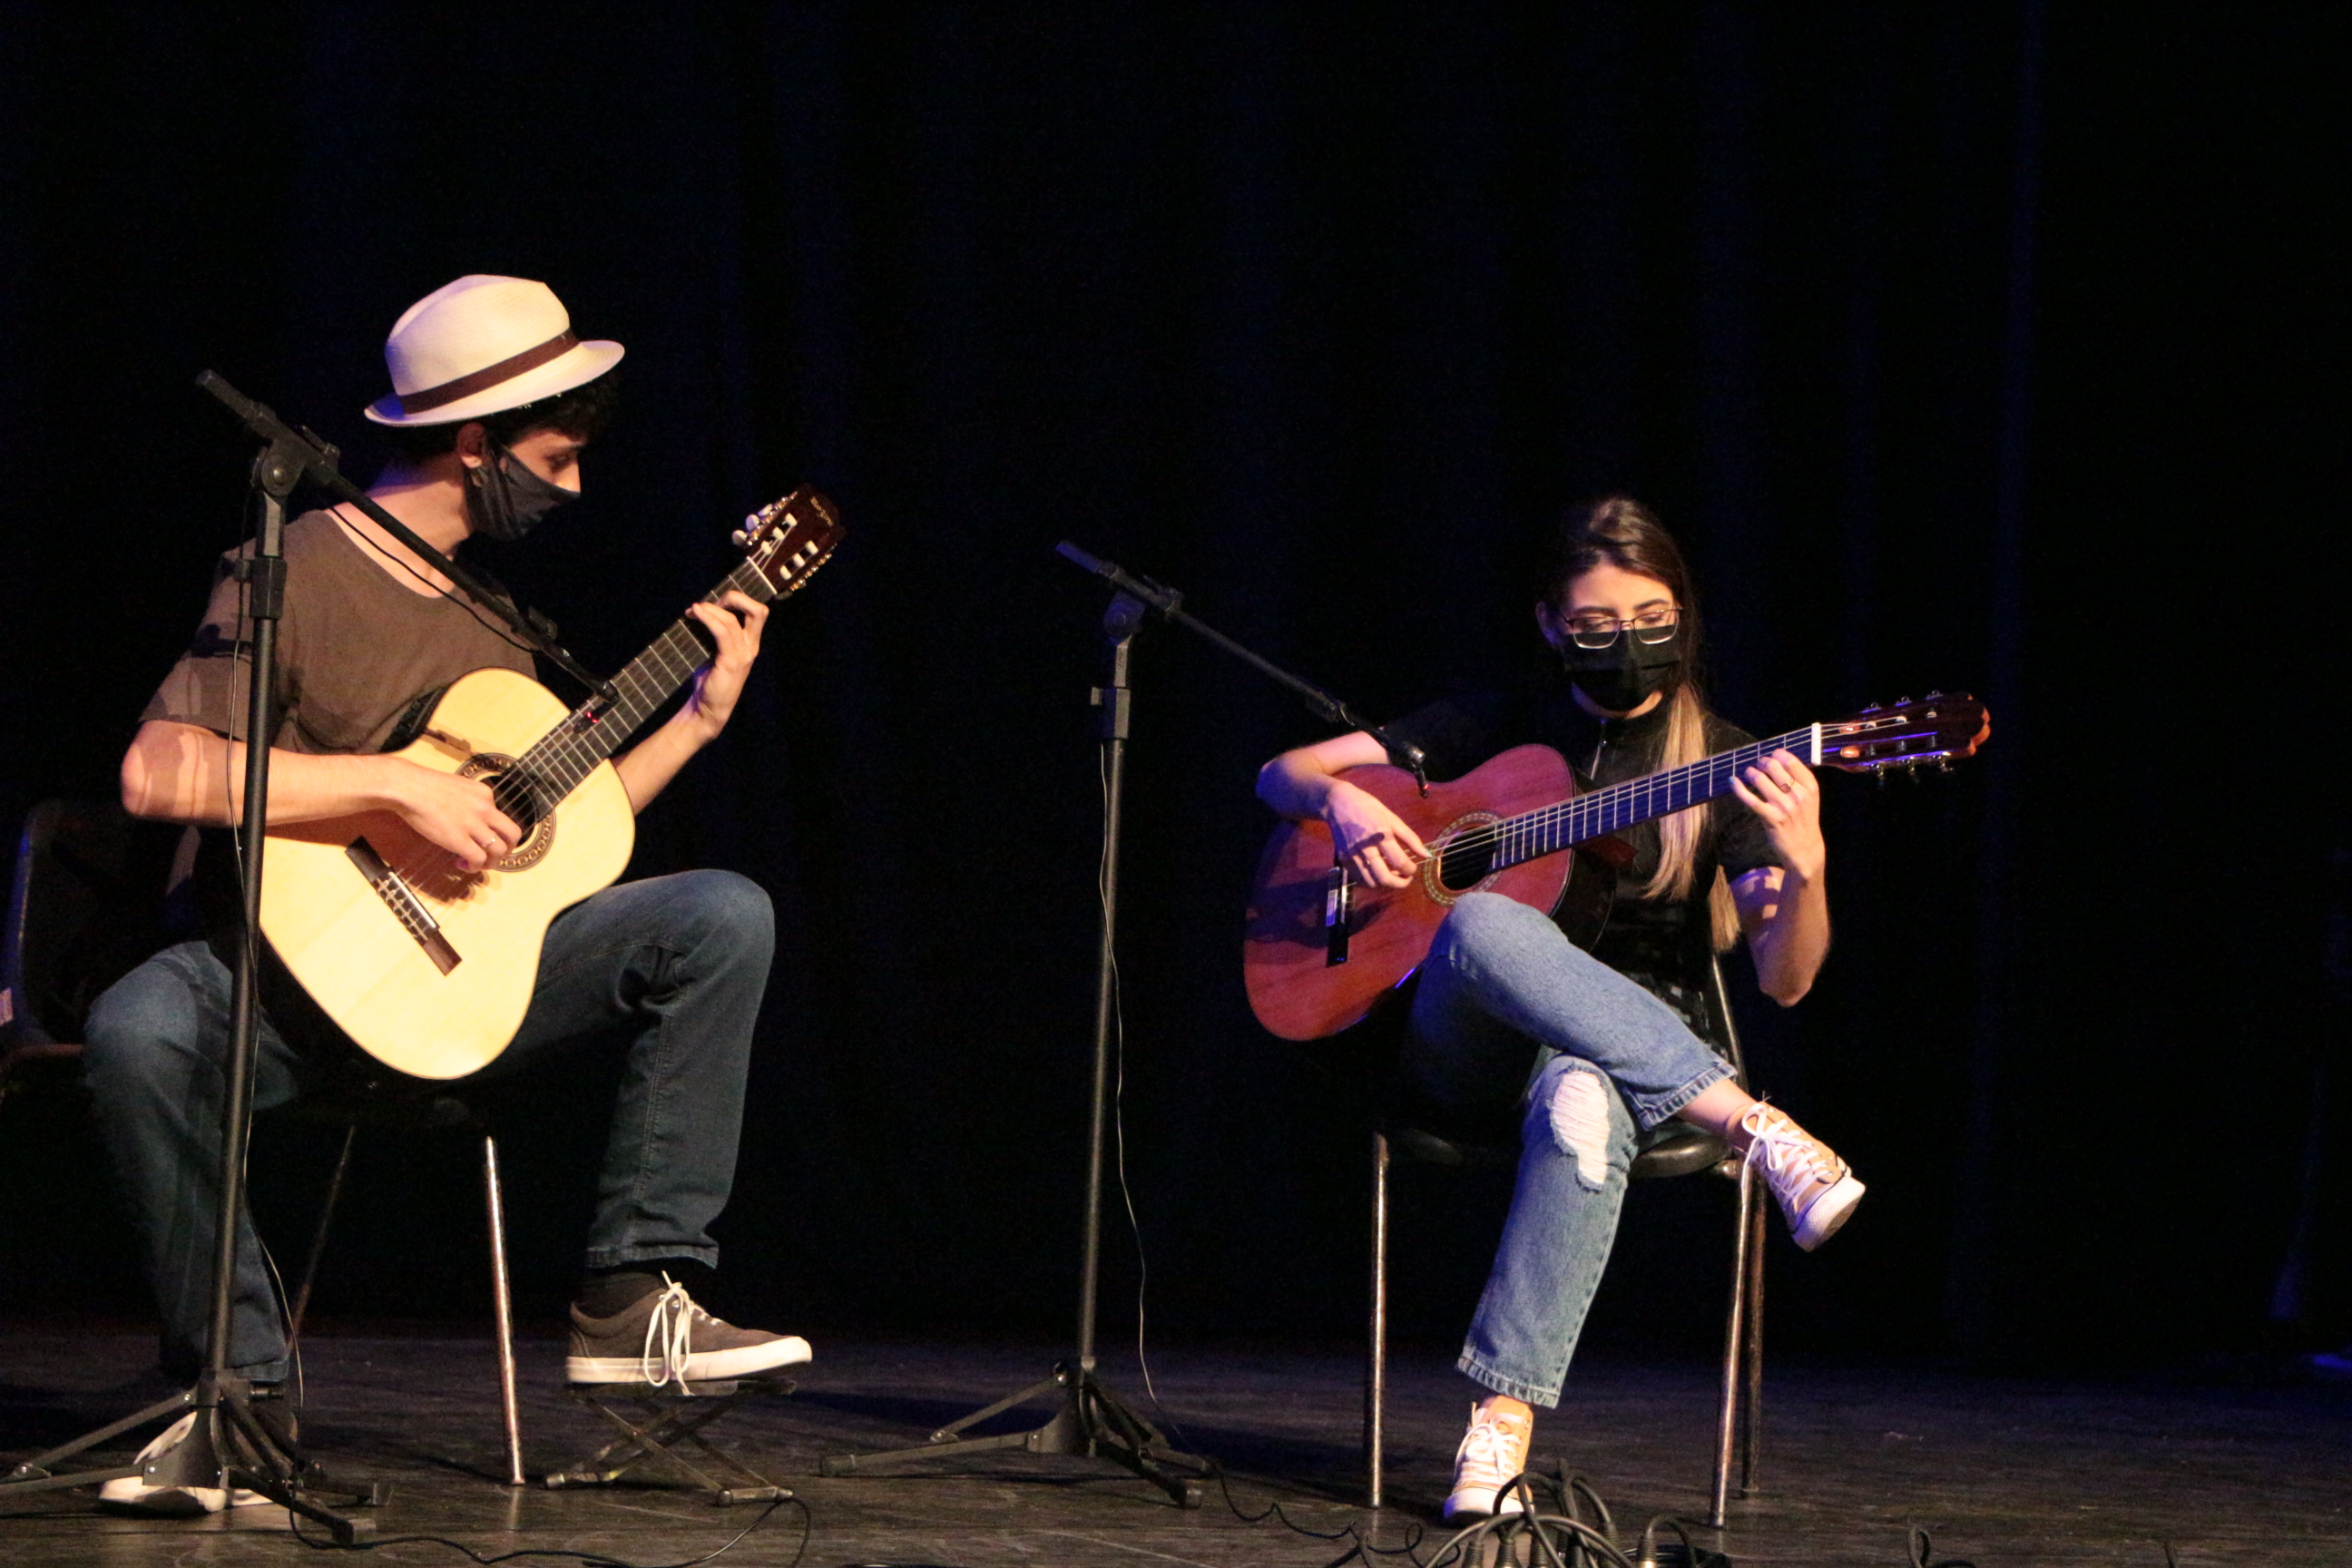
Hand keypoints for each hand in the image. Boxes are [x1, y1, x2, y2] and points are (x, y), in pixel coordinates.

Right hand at [380, 758, 522, 872]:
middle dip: (507, 848)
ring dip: (491, 862)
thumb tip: (467, 816)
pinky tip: (461, 864)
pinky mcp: (460, 839)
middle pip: (513, 833)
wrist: (408, 787)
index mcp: (485, 794)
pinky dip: (474, 866)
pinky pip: (479, 859)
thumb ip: (468, 801)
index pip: (500, 816)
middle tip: (493, 855)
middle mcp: (485, 808)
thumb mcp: (457, 787)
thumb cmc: (424, 785)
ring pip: (500, 850)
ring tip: (475, 863)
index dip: (491, 830)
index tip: (477, 836)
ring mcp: (474, 824)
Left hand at [681, 590, 768, 737]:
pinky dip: (708, 618)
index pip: (757, 612)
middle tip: (712, 603)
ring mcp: (743, 655)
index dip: (737, 601)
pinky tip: (695, 613)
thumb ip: (718, 636)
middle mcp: (751, 647)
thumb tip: (701, 611)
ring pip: (733, 619)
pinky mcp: (730, 662)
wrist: (707, 709)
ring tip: (694, 609)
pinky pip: (722, 632)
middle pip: (759, 611)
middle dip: (734, 598)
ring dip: (711, 609)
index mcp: (750, 644)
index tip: (712, 605)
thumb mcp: (717, 654)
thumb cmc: (709, 682)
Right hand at [1324, 780, 1428, 889]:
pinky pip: (1360, 878)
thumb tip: (1426, 854)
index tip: (1413, 869)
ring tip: (1392, 875)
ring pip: (1371, 882)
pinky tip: (1378, 871)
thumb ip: (1410, 838)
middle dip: (1400, 884)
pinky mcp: (1343, 859)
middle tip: (1406, 879)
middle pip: (1384, 878)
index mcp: (1381, 834)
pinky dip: (1372, 880)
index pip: (1400, 862)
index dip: (1411, 870)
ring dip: (1385, 884)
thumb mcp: (1392, 818)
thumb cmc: (1368, 807)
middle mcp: (1366, 847)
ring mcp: (1353, 855)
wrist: (1337, 803)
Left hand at [1730, 749, 1824, 883]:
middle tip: (1758, 764)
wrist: (1805, 850)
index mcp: (1810, 787)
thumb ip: (1798, 780)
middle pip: (1774, 766)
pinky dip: (1739, 788)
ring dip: (1750, 772)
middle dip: (1762, 761)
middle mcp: (1798, 795)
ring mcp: (1784, 807)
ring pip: (1760, 779)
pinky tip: (1733, 781)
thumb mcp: (1809, 798)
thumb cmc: (1804, 820)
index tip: (1772, 754)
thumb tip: (1778, 759)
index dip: (1777, 754)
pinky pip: (1750, 799)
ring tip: (1749, 773)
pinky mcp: (1771, 818)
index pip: (1791, 761)